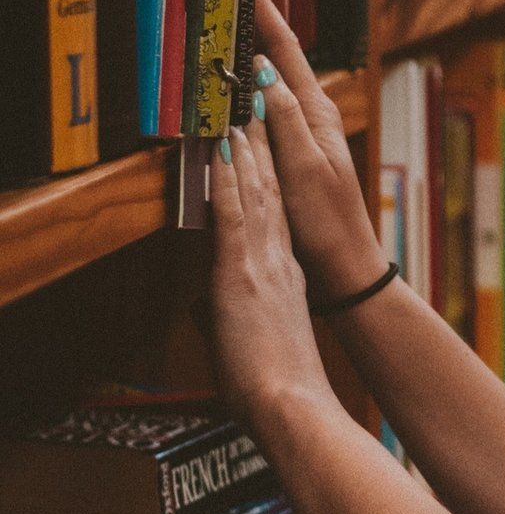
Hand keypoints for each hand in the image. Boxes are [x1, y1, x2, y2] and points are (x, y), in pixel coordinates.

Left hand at [206, 121, 337, 434]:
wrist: (292, 407)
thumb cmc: (277, 392)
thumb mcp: (250, 344)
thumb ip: (225, 320)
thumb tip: (202, 313)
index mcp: (285, 279)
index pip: (274, 217)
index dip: (267, 178)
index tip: (260, 145)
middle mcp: (278, 262)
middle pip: (270, 192)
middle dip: (261, 147)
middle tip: (256, 107)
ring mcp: (262, 263)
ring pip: (255, 192)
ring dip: (247, 149)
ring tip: (242, 110)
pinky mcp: (241, 272)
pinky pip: (234, 212)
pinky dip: (229, 178)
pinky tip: (224, 149)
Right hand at [251, 0, 387, 300]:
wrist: (344, 267)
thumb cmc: (327, 223)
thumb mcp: (303, 169)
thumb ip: (284, 120)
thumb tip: (261, 71)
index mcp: (317, 111)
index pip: (285, 49)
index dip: (264, 11)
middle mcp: (312, 114)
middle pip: (278, 56)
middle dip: (255, 19)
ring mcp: (302, 131)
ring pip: (269, 78)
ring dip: (250, 47)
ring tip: (226, 18)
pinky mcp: (291, 151)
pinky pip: (264, 106)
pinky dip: (247, 85)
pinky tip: (232, 82)